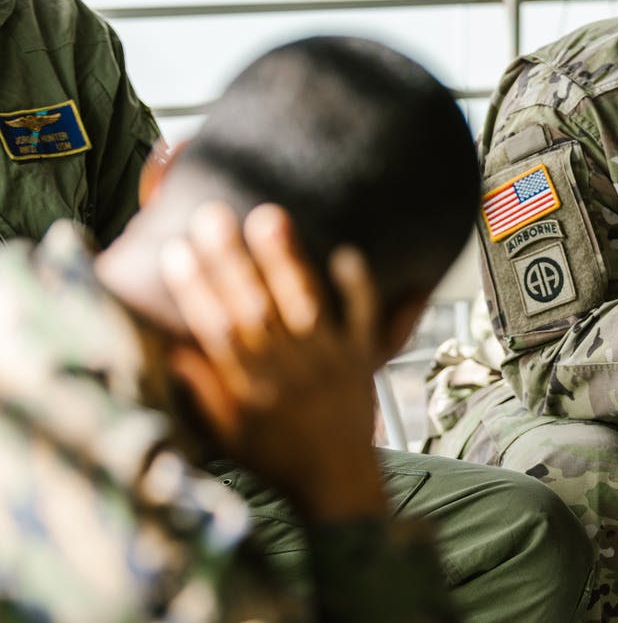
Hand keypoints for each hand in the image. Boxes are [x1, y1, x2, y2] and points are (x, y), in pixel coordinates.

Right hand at [161, 202, 385, 521]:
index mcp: (248, 388)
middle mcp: (286, 371)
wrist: (338, 484)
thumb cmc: (278, 458)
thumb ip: (204, 391)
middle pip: (254, 308)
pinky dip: (357, 289)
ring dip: (287, 262)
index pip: (214, 330)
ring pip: (304, 306)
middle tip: (213, 216)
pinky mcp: (362, 361)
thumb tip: (172, 348)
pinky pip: (363, 321)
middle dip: (231, 261)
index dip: (194, 290)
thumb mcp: (228, 435)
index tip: (175, 251)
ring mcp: (327, 363)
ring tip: (270, 218)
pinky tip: (347, 253)